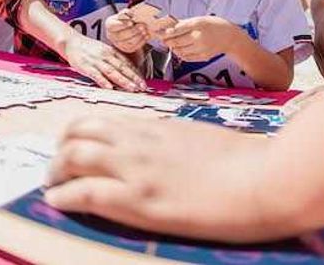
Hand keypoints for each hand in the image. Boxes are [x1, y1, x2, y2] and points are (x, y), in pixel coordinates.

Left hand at [45, 115, 286, 241]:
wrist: (269, 177)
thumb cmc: (251, 161)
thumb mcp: (206, 141)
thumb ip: (179, 143)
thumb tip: (171, 154)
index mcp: (158, 127)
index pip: (104, 121)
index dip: (80, 134)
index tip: (76, 150)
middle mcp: (141, 141)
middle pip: (79, 131)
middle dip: (60, 149)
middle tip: (59, 169)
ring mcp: (138, 168)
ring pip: (73, 156)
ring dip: (55, 172)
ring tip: (54, 187)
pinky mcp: (140, 200)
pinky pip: (84, 193)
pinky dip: (62, 197)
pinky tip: (56, 203)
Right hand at [59, 33, 146, 91]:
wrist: (72, 42)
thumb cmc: (89, 48)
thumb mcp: (104, 50)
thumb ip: (114, 60)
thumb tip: (126, 70)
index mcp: (111, 52)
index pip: (127, 63)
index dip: (136, 73)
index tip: (143, 81)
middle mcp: (106, 56)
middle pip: (122, 68)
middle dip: (134, 78)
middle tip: (142, 86)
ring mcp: (96, 61)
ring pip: (112, 72)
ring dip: (123, 81)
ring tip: (132, 88)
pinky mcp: (86, 67)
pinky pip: (96, 75)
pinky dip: (103, 81)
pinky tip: (109, 88)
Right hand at [104, 12, 147, 52]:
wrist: (128, 27)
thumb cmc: (126, 19)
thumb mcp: (125, 13)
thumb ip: (126, 13)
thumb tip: (130, 13)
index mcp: (110, 25)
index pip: (114, 26)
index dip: (123, 25)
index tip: (131, 22)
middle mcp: (112, 36)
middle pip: (122, 36)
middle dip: (133, 31)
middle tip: (142, 26)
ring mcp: (118, 44)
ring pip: (128, 42)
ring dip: (138, 37)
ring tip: (145, 31)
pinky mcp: (126, 49)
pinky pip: (134, 47)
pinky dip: (141, 42)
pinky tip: (146, 36)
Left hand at [160, 15, 235, 61]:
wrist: (230, 37)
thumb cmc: (214, 25)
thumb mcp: (200, 19)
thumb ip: (184, 23)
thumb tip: (169, 25)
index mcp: (198, 24)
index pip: (177, 30)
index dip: (166, 33)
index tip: (160, 33)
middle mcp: (199, 37)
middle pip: (176, 42)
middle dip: (168, 41)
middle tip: (164, 39)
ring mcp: (201, 48)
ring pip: (179, 51)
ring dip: (174, 48)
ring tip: (173, 44)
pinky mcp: (203, 57)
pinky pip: (186, 57)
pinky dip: (181, 54)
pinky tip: (181, 49)